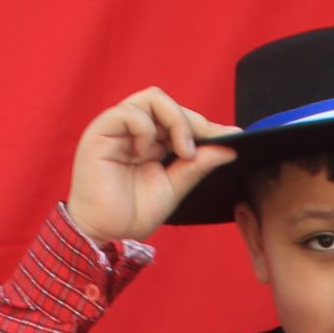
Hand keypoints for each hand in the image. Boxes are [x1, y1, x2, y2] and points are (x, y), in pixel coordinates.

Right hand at [65, 87, 239, 245]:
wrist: (104, 233)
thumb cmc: (132, 213)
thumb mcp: (174, 188)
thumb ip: (197, 166)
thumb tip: (229, 149)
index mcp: (150, 140)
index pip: (180, 119)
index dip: (206, 126)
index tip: (233, 137)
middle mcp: (133, 129)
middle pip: (167, 103)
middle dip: (194, 122)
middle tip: (211, 144)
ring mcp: (117, 128)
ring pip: (152, 99)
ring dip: (176, 121)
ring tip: (184, 152)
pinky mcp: (101, 131)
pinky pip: (129, 112)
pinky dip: (146, 128)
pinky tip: (147, 152)